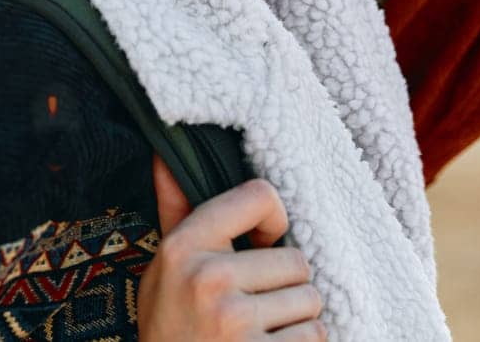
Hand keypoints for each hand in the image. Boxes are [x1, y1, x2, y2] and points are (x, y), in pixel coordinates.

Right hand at [136, 154, 326, 339]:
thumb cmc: (171, 323)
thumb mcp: (164, 268)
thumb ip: (176, 213)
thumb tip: (165, 156)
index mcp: (185, 246)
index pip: (260, 196)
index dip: (275, 220)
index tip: (264, 244)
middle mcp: (209, 278)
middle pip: (297, 260)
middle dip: (286, 286)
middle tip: (257, 304)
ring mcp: (235, 321)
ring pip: (311, 301)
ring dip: (296, 320)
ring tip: (262, 330)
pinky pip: (315, 337)